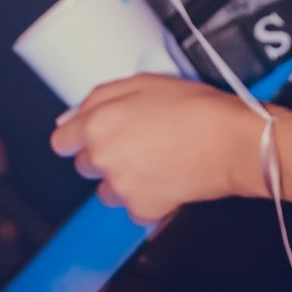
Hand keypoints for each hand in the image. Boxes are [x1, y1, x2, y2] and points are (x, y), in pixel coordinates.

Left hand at [49, 74, 256, 225]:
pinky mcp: (141, 209)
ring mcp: (121, 187)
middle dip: (104, 156)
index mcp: (99, 124)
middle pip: (84, 165)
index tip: (89, 137)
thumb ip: (101, 97)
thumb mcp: (144, 81)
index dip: (78, 137)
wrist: (229, 140)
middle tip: (136, 143)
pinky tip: (166, 178)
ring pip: (107, 190)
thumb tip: (76, 113)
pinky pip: (134, 208)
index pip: (62, 141)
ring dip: (122, 180)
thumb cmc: (194, 108)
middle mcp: (103, 158)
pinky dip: (147, 198)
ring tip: (155, 161)